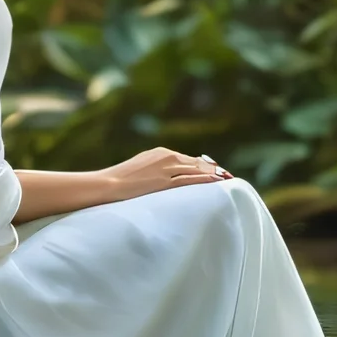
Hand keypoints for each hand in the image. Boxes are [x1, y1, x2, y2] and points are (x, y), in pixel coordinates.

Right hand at [95, 146, 231, 202]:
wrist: (108, 184)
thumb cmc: (119, 180)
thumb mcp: (140, 168)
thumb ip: (155, 169)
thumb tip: (163, 177)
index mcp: (161, 152)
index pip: (188, 159)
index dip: (203, 165)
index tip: (215, 171)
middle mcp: (167, 157)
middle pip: (196, 163)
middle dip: (213, 169)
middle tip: (227, 175)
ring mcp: (167, 169)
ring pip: (197, 170)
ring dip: (214, 174)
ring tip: (228, 179)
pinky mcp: (165, 182)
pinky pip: (190, 180)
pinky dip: (206, 180)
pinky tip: (217, 182)